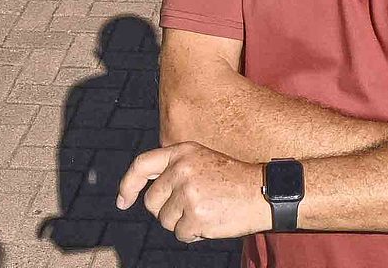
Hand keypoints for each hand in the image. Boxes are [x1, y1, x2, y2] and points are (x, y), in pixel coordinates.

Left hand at [118, 142, 271, 242]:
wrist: (265, 191)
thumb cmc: (235, 180)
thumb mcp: (204, 161)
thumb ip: (176, 170)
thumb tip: (148, 195)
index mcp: (182, 152)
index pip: (142, 165)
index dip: (128, 185)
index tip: (123, 201)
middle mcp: (181, 169)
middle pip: (152, 202)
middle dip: (167, 211)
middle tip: (191, 208)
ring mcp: (187, 193)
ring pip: (165, 221)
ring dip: (182, 223)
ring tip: (207, 211)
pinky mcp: (195, 215)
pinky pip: (181, 234)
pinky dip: (194, 234)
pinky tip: (212, 222)